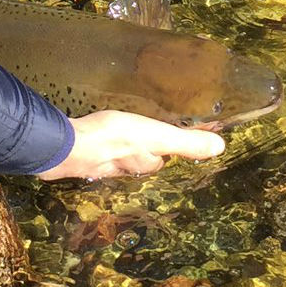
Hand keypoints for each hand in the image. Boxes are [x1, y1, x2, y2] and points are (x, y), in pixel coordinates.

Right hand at [36, 110, 225, 181]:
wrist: (64, 145)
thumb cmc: (113, 140)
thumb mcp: (156, 136)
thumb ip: (186, 142)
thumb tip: (220, 148)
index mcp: (145, 163)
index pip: (165, 154)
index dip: (174, 141)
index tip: (178, 125)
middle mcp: (126, 167)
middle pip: (143, 154)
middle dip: (147, 141)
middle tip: (149, 119)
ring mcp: (102, 161)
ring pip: (121, 150)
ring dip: (124, 139)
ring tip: (125, 120)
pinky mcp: (83, 151)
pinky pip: (99, 144)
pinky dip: (103, 137)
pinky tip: (97, 126)